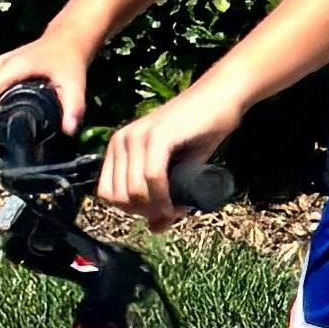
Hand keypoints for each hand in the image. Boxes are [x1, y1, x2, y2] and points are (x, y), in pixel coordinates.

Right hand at [0, 24, 94, 124]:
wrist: (69, 38)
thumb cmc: (70, 58)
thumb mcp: (75, 83)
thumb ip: (73, 107)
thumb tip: (69, 129)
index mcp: (13, 66)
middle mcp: (2, 63)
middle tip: (2, 131)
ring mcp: (1, 63)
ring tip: (5, 123)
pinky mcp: (3, 65)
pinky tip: (8, 109)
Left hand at [99, 87, 236, 223]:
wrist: (220, 98)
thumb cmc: (200, 132)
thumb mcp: (177, 169)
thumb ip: (162, 195)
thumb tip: (155, 229)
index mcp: (118, 146)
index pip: (107, 194)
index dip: (130, 211)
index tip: (157, 212)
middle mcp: (121, 139)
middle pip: (119, 197)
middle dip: (144, 212)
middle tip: (170, 212)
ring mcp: (137, 136)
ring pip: (133, 191)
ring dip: (156, 208)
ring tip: (177, 209)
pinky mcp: (157, 136)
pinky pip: (152, 178)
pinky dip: (163, 197)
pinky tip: (176, 205)